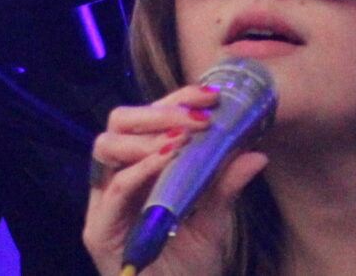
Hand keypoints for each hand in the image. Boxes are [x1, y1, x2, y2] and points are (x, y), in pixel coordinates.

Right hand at [84, 86, 267, 275]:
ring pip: (106, 146)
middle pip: (118, 123)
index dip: (175, 100)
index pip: (147, 120)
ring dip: (147, 135)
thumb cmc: (189, 271)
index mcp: (139, 171)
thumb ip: (225, 185)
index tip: (211, 95)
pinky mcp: (98, 232)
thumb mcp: (213, 221)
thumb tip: (257, 152)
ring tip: (181, 138)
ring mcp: (103, 206)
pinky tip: (166, 161)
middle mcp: (115, 182)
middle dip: (158, 111)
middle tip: (197, 116)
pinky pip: (113, 189)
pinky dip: (139, 169)